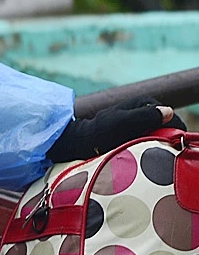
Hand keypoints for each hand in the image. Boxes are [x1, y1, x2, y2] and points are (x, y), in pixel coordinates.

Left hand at [47, 103, 175, 162]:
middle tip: (150, 149)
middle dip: (164, 138)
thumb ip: (144, 116)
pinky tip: (138, 151)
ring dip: (156, 144)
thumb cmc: (100, 132)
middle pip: (167, 127)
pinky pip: (151, 141)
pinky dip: (149, 147)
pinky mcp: (137, 131)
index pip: (172, 118)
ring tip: (142, 150)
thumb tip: (168, 112)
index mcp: (145, 102)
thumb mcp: (122, 122)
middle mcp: (145, 109)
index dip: (173, 132)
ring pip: (161, 135)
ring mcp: (142, 121)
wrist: (82, 142)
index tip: (164, 146)